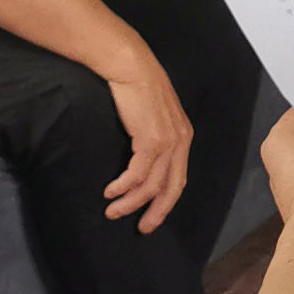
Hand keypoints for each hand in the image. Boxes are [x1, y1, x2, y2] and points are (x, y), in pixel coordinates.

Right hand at [100, 42, 193, 232]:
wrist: (129, 65)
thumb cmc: (136, 85)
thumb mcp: (152, 113)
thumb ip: (153, 134)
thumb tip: (142, 155)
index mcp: (183, 136)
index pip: (178, 178)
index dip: (166, 201)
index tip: (151, 217)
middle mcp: (180, 141)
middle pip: (171, 188)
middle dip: (156, 212)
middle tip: (141, 228)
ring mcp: (168, 141)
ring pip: (152, 185)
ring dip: (131, 202)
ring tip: (113, 211)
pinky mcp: (151, 139)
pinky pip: (137, 174)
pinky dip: (123, 187)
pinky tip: (110, 192)